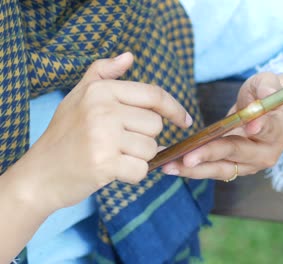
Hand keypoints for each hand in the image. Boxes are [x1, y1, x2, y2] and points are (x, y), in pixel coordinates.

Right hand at [8, 52, 191, 210]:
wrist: (40, 174)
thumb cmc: (65, 134)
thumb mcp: (79, 96)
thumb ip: (104, 73)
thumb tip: (130, 56)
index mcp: (100, 90)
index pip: (154, 95)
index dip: (175, 108)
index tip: (185, 120)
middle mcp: (102, 109)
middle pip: (155, 125)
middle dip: (144, 137)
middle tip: (119, 143)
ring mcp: (103, 137)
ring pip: (151, 149)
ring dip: (138, 157)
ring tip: (112, 156)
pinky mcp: (104, 164)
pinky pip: (141, 170)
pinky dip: (132, 174)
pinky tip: (112, 170)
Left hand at [161, 72, 282, 180]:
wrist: (266, 111)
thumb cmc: (264, 93)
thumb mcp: (267, 82)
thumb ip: (267, 87)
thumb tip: (267, 95)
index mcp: (280, 131)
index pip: (268, 129)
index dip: (258, 128)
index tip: (247, 127)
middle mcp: (268, 153)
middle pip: (238, 154)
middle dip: (211, 155)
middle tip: (188, 158)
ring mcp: (251, 164)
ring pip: (223, 169)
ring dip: (195, 169)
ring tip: (170, 166)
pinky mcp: (236, 169)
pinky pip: (214, 170)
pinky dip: (194, 169)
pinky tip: (172, 166)